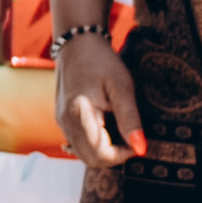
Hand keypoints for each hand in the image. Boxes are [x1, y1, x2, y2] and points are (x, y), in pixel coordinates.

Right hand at [51, 27, 139, 166]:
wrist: (77, 43)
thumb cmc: (102, 61)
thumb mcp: (122, 87)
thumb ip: (130, 119)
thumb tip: (141, 149)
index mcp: (79, 114)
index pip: (101, 155)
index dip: (122, 155)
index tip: (136, 140)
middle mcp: (65, 122)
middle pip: (91, 159)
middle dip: (114, 156)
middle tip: (130, 137)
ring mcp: (61, 121)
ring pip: (84, 153)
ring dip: (104, 150)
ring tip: (118, 128)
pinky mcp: (62, 118)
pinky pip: (78, 143)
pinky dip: (94, 143)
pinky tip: (106, 126)